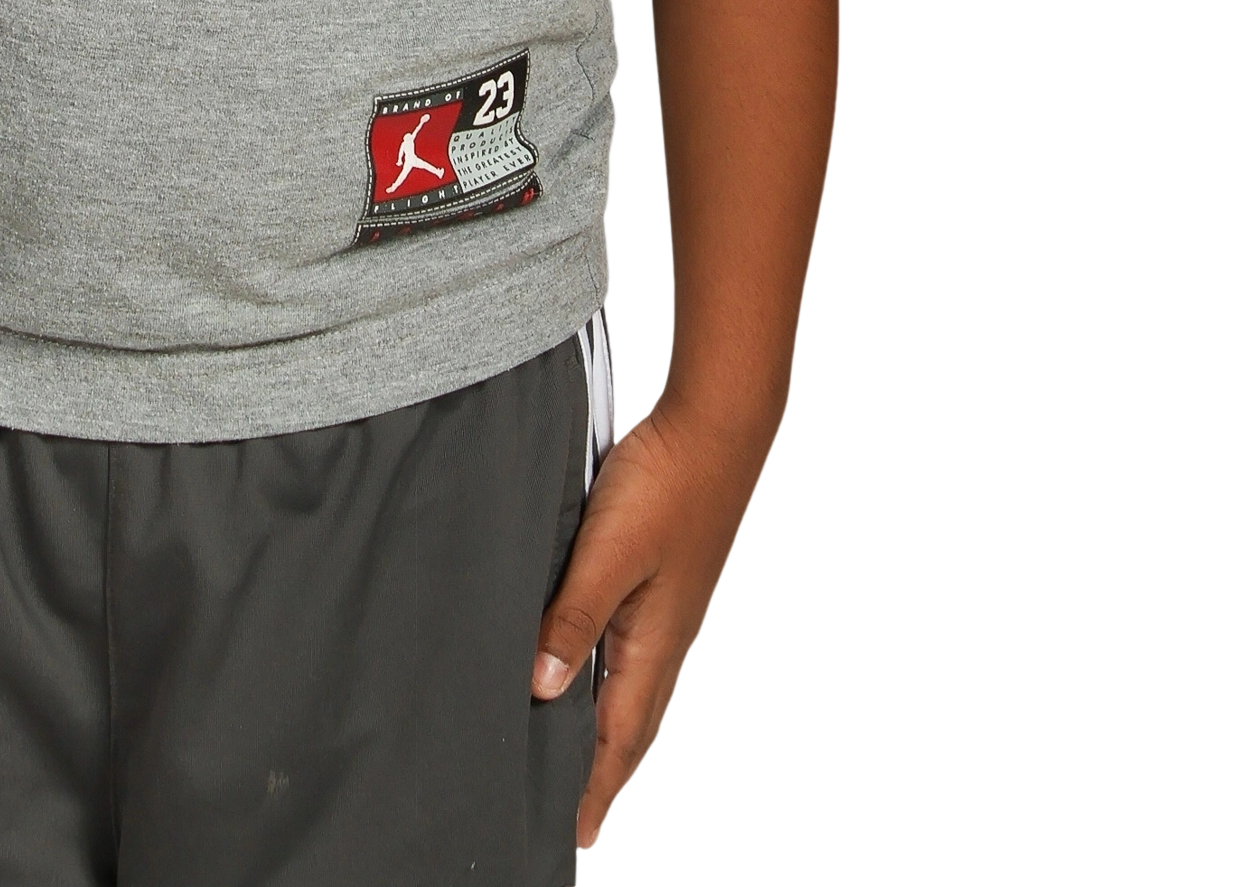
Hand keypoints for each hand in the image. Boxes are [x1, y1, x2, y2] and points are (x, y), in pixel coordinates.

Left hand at [530, 396, 766, 849]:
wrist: (718, 421)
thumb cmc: (667, 479)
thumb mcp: (608, 549)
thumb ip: (574, 615)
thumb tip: (541, 690)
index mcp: (653, 642)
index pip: (618, 738)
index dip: (596, 788)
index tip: (580, 839)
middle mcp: (667, 636)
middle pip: (634, 727)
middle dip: (609, 776)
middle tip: (585, 819)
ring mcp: (673, 609)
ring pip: (639, 692)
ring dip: (617, 735)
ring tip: (594, 764)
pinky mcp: (670, 580)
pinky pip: (643, 656)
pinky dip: (623, 687)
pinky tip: (606, 673)